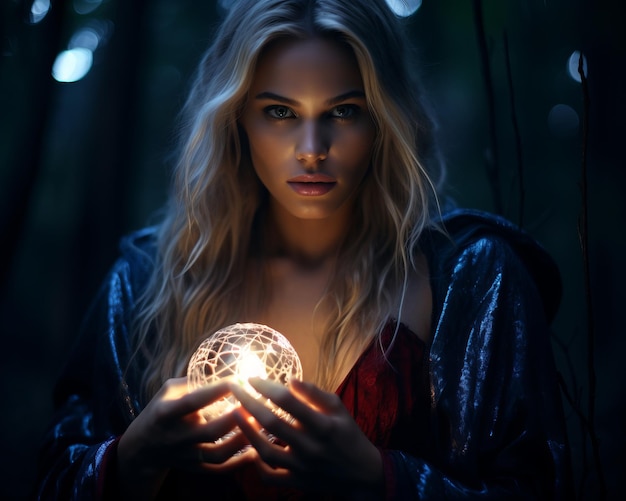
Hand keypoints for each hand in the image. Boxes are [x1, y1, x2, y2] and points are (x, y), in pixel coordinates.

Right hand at [117, 377, 250, 498]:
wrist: (143, 447)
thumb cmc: (161, 409)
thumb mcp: (169, 391)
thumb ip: (194, 381)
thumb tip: (225, 372)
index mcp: (166, 413)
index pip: (193, 402)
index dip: (216, 391)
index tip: (238, 380)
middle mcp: (176, 437)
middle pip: (210, 431)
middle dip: (237, 418)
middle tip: (256, 404)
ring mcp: (185, 456)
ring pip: (218, 454)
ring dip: (242, 440)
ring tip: (260, 425)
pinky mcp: (193, 468)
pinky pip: (219, 469)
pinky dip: (238, 463)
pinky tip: (254, 451)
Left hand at [230, 377, 382, 497]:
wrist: (362, 474)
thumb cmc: (348, 434)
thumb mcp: (338, 408)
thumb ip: (314, 394)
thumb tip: (290, 379)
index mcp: (322, 425)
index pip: (288, 401)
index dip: (266, 387)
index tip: (251, 377)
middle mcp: (310, 446)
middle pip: (271, 422)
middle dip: (248, 402)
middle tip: (234, 387)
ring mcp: (302, 466)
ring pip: (266, 450)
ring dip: (247, 430)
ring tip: (235, 413)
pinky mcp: (297, 482)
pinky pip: (270, 476)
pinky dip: (257, 465)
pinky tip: (249, 449)